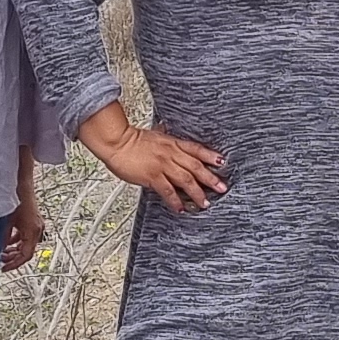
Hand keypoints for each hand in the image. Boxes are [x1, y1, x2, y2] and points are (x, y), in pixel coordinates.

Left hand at [2, 190, 45, 270]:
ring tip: (2, 252)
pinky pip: (25, 236)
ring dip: (14, 249)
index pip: (26, 255)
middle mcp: (37, 229)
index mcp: (33, 231)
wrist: (22, 183)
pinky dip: (17, 241)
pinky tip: (6, 241)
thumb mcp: (6, 222)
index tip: (4, 268)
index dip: (15, 264)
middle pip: (27, 251)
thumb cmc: (15, 199)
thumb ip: (3, 238)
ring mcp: (36, 225)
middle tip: (1, 261)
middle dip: (13, 257)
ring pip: (26, 244)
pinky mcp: (32, 221)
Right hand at [97, 122, 227, 212]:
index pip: (196, 149)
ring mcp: (162, 165)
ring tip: (205, 202)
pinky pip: (167, 190)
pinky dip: (175, 200)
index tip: (222, 163)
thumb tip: (166, 131)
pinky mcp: (152, 176)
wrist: (116, 142)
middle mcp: (170, 154)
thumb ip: (164, 137)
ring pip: (186, 180)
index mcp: (172, 142)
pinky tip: (181, 208)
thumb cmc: (131, 139)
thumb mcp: (154, 135)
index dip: (210, 156)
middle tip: (221, 188)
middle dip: (210, 178)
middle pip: (195, 166)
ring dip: (197, 192)